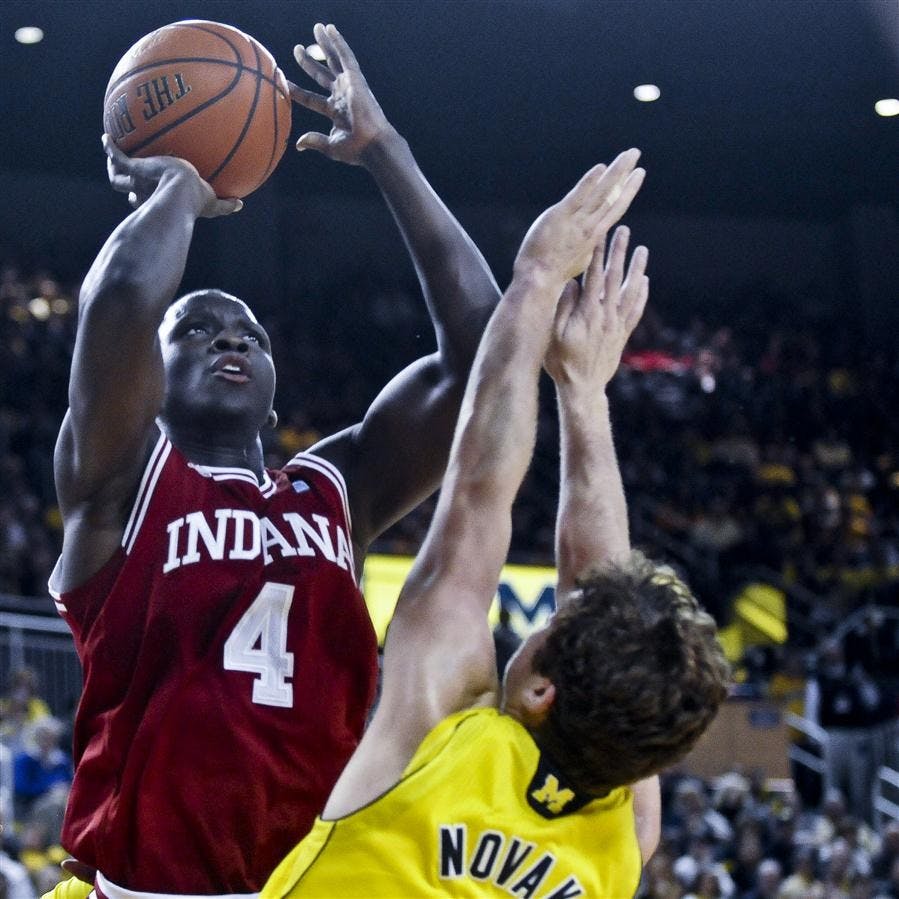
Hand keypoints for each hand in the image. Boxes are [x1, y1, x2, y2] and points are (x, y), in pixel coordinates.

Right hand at [101, 135, 241, 217]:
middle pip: (130, 191)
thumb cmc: (198, 200)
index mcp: (161, 200)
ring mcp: (137, 181)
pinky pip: (116, 156)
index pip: (150, 200)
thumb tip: (242, 205)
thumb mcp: (213, 203)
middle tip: (128, 177)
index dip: (147, 198)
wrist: (181, 192)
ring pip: (117, 177)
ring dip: (113, 167)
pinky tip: (106, 137)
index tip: (147, 195)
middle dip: (128, 186)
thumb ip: (226, 205)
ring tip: (111, 154)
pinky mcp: (133, 168)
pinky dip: (110, 147)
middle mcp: (145, 193)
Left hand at [288, 23, 391, 165]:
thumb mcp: (330, 146)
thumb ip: (315, 141)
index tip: (284, 81)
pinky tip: (331, 30)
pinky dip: (338, 43)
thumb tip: (298, 143)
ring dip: (325, 44)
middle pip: (321, 74)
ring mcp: (348, 86)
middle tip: (297, 49)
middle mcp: (341, 96)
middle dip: (308, 62)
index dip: (297, 90)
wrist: (373, 146)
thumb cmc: (356, 150)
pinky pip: (345, 56)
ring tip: (317, 28)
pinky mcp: (355, 80)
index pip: (311, 98)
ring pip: (334, 60)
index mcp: (335, 112)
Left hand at [514, 149, 643, 285]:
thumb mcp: (579, 259)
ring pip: (602, 193)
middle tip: (636, 155)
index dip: (627, 190)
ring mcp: (577, 221)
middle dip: (627, 175)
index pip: (615, 208)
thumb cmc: (555, 272)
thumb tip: (594, 239)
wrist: (539, 279)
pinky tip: (601, 168)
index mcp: (594, 236)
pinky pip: (579, 196)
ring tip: (630, 155)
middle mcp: (590, 227)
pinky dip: (590, 182)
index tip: (637, 175)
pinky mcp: (561, 217)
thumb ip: (588, 245)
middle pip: (614, 196)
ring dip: (617, 172)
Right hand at [544, 226, 648, 387]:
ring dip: (636, 268)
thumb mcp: (553, 335)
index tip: (598, 234)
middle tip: (623, 230)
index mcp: (587, 313)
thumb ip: (563, 308)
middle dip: (619, 252)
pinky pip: (635, 311)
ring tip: (642, 250)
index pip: (593, 276)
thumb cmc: (561, 363)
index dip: (596, 253)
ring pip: (630, 291)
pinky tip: (645, 282)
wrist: (583, 389)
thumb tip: (572, 283)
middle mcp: (606, 316)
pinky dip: (641, 294)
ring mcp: (616, 325)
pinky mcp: (622, 335)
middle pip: (614, 277)